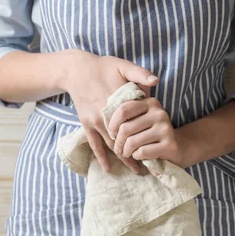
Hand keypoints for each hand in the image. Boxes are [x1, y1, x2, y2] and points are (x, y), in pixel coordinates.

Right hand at [64, 51, 158, 172]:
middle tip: (150, 166)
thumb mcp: (123, 66)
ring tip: (135, 169)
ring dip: (123, 158)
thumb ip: (140, 73)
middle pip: (125, 139)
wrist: (76, 70)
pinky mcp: (86, 125)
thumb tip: (156, 82)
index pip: (136, 124)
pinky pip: (94, 144)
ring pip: (112, 144)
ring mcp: (95, 122)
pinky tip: (108, 169)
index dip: (147, 137)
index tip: (158, 147)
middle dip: (137, 152)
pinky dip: (101, 157)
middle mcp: (107, 115)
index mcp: (119, 102)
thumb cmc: (103, 67)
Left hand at [108, 98, 187, 166]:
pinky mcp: (169, 144)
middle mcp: (159, 113)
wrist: (178, 147)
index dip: (112, 124)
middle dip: (117, 142)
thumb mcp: (141, 120)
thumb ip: (128, 115)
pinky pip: (142, 152)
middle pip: (125, 128)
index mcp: (150, 103)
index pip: (123, 109)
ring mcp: (165, 128)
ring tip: (127, 153)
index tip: (112, 134)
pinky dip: (137, 156)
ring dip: (125, 151)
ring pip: (132, 142)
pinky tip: (139, 156)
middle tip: (118, 149)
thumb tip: (105, 118)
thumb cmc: (152, 134)